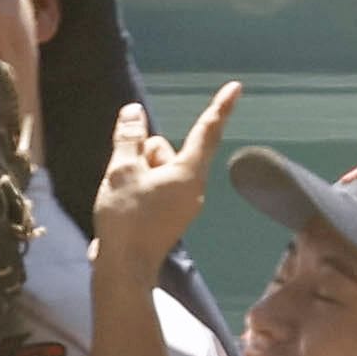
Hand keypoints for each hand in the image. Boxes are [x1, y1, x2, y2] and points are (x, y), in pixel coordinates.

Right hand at [89, 84, 239, 279]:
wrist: (124, 268)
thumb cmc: (125, 218)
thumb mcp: (121, 171)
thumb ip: (129, 139)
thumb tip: (134, 112)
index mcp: (187, 173)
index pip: (206, 131)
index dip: (219, 107)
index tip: (236, 87)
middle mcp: (193, 188)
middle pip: (169, 152)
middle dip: (145, 154)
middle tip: (123, 175)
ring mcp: (184, 205)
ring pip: (160, 170)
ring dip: (140, 172)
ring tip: (121, 194)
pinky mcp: (171, 218)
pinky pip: (158, 188)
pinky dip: (141, 188)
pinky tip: (124, 204)